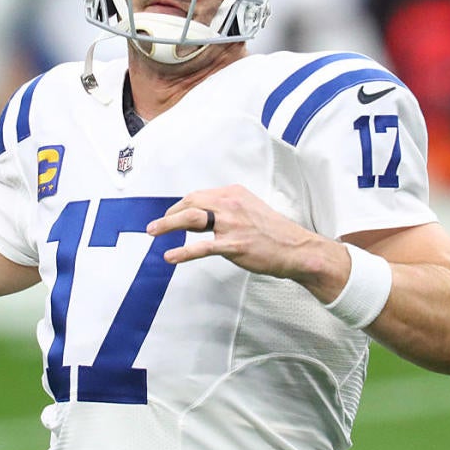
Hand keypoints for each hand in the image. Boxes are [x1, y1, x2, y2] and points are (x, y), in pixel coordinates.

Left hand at [146, 184, 348, 291]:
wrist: (296, 248)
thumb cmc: (274, 232)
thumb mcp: (250, 210)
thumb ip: (228, 210)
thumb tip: (204, 218)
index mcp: (234, 193)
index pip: (198, 195)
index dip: (180, 206)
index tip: (171, 215)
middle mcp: (231, 204)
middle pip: (190, 203)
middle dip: (170, 214)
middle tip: (156, 225)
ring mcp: (232, 224)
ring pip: (191, 219)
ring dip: (167, 224)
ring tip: (153, 232)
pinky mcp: (234, 245)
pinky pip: (202, 247)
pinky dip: (183, 251)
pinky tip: (171, 255)